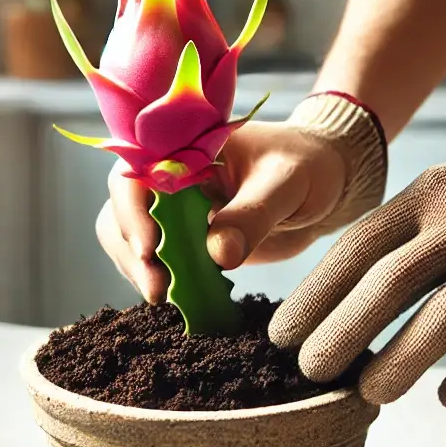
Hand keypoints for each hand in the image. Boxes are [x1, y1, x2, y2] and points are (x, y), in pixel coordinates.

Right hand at [97, 94, 386, 303]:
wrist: (324, 180)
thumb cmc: (307, 165)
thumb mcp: (287, 183)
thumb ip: (254, 214)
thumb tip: (218, 254)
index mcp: (184, 148)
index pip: (137, 174)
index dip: (132, 211)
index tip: (149, 249)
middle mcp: (168, 177)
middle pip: (120, 211)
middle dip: (131, 252)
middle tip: (158, 289)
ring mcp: (173, 209)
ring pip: (129, 240)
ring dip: (139, 271)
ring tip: (168, 297)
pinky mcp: (185, 239)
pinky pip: (157, 261)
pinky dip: (162, 281)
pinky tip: (183, 299)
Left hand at [269, 106, 445, 410]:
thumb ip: (400, 241)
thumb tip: (331, 304)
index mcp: (430, 194)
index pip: (356, 248)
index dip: (313, 296)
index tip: (281, 335)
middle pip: (385, 285)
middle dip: (337, 334)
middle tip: (309, 371)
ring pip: (438, 322)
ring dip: (393, 366)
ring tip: (366, 394)